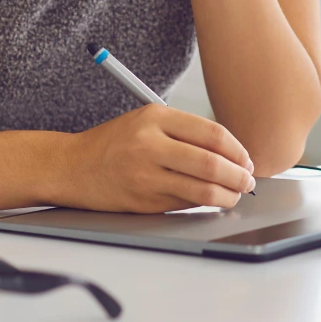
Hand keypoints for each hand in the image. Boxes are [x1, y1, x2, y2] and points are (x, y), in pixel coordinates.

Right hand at [56, 105, 256, 212]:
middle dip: (238, 175)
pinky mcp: (142, 201)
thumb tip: (229, 150)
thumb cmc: (114, 142)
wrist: (72, 166)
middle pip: (210, 163)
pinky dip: (204, 203)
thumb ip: (185, 130)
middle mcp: (151, 145)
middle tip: (249, 179)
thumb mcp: (147, 120)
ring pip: (200, 189)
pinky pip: (184, 203)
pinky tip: (212, 200)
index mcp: (156, 118)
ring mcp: (146, 176)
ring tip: (236, 193)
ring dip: (227, 194)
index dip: (237, 149)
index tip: (247, 158)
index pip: (211, 133)